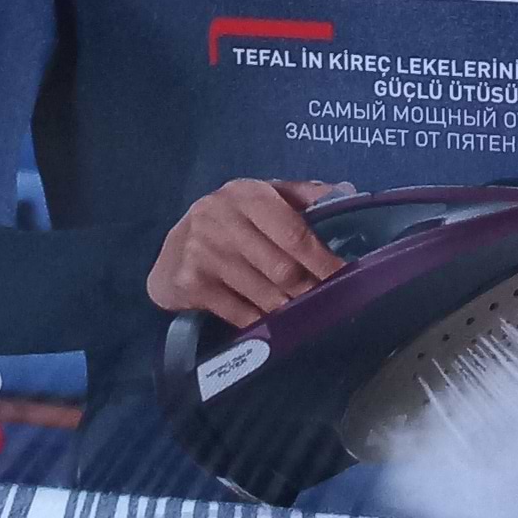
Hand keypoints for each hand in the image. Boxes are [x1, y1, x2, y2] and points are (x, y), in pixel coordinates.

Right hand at [147, 178, 351, 328]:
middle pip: (280, 266)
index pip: (293, 231)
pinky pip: (238, 312)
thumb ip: (302, 194)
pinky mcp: (191, 284)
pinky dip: (261, 322)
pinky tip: (275, 325)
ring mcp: (204, 252)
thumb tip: (347, 192)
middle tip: (329, 303)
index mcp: (247, 194)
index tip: (344, 276)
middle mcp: (222, 219)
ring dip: (289, 309)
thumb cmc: (227, 221)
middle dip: (309, 289)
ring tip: (307, 316)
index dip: (321, 257)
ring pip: (262, 292)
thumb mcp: (260, 196)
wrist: (169, 251)